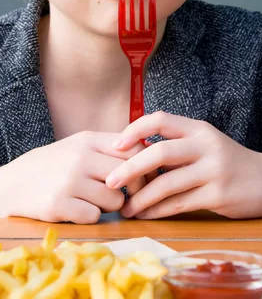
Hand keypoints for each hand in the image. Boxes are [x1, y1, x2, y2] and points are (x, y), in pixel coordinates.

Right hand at [0, 132, 145, 223]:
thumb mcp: (79, 146)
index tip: (145, 177)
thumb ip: (110, 148)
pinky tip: (76, 210)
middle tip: (123, 195)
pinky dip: (89, 217)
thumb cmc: (53, 166)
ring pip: (116, 200)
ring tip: (92, 201)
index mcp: (89, 140)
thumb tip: (150, 153)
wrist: (9, 185)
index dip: (146, 165)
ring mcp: (69, 180)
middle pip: (131, 175)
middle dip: (132, 190)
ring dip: (109, 206)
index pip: (135, 148)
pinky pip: (95, 217)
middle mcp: (81, 157)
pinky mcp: (58, 204)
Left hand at [108, 112, 261, 219]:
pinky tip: (147, 215)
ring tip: (126, 209)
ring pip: (167, 184)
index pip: (160, 119)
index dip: (133, 130)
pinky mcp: (218, 194)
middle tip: (109, 183)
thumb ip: (177, 145)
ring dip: (141, 199)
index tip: (114, 146)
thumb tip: (132, 156)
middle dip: (129, 168)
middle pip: (159, 151)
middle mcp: (207, 145)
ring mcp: (214, 170)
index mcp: (200, 128)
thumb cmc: (231, 163)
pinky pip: (180, 204)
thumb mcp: (207, 144)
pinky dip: (158, 211)